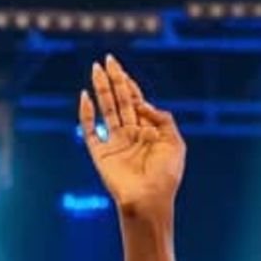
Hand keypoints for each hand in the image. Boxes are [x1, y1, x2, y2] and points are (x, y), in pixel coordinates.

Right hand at [79, 55, 185, 218]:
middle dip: (115, 80)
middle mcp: (131, 135)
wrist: (150, 200)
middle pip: (120, 101)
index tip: (123, 70)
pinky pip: (90, 130)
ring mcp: (115, 143)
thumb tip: (142, 103)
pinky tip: (85, 96)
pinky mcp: (101, 154)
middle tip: (108, 60)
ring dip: (101, 89)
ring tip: (96, 69)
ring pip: (106, 109)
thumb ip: (162, 119)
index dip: (130, 86)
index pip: (137, 103)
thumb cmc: (166, 176)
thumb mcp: (175, 143)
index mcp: (148, 132)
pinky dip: (86, 114)